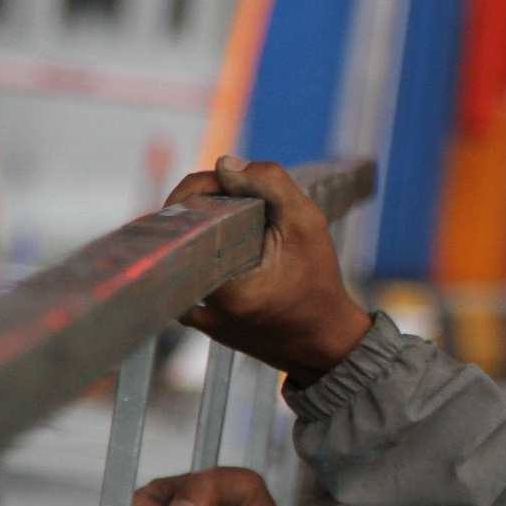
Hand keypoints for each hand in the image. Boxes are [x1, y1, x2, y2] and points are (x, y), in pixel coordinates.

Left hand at [167, 157, 371, 382]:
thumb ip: (270, 184)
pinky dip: (209, 256)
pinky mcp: (201, 323)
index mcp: (223, 283)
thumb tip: (224, 163)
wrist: (323, 341)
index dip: (203, 187)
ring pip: (185, 254)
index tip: (231, 181)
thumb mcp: (307, 224)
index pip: (186, 215)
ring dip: (209, 231)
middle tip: (241, 200)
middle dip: (209, 207)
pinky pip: (191, 275)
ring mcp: (197, 316)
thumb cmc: (319, 282)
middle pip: (182, 233)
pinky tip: (238, 250)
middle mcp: (200, 304)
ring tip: (243, 226)